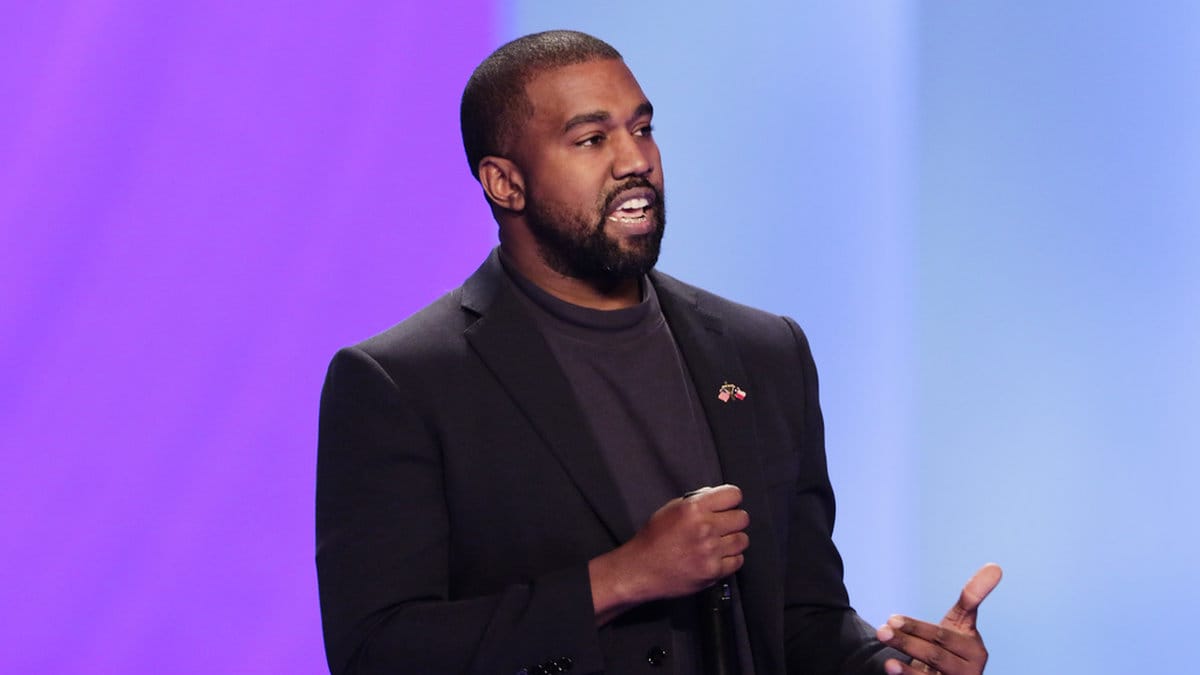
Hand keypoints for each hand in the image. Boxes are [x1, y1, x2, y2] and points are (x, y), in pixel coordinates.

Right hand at [588, 484, 748, 623]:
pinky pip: (738, 561)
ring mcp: (711, 550)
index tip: (728, 505)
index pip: (733, 495)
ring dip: (733, 541)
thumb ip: (696, 501)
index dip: (731, 500)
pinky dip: (730, 559)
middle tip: (723, 526)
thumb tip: (716, 497)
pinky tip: (717, 557)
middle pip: (742, 518)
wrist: (641, 569)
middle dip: (734, 520)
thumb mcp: (670, 509)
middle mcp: (705, 527)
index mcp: (694, 508)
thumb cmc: (653, 540)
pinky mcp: (713, 571)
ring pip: (743, 540)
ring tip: (718, 543)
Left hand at [876, 563, 1002, 674]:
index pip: (942, 636)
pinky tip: (890, 666)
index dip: (916, 627)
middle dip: (905, 639)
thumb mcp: (960, 624)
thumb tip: (995, 567)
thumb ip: (971, 599)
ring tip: (883, 643)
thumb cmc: (952, 649)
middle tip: (881, 629)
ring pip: (929, 669)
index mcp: (974, 650)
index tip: (891, 618)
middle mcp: (969, 670)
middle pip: (933, 652)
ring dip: (904, 658)